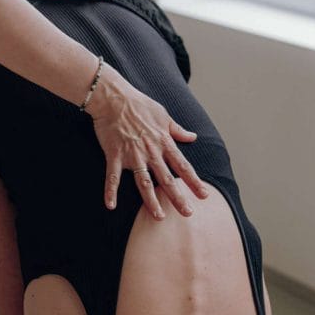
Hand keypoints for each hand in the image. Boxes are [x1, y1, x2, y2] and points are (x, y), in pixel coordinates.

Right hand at [88, 65, 207, 218]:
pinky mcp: (115, 155)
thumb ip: (177, 129)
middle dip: (178, 197)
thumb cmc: (139, 104)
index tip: (204, 195)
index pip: (183, 166)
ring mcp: (133, 155)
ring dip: (152, 200)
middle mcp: (151, 151)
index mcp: (163, 142)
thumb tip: (192, 137)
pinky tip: (110, 205)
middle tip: (187, 213)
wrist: (114, 98)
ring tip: (159, 216)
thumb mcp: (163, 115)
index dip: (194, 181)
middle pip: (167, 179)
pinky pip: (113, 177)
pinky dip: (110, 191)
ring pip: (144, 182)